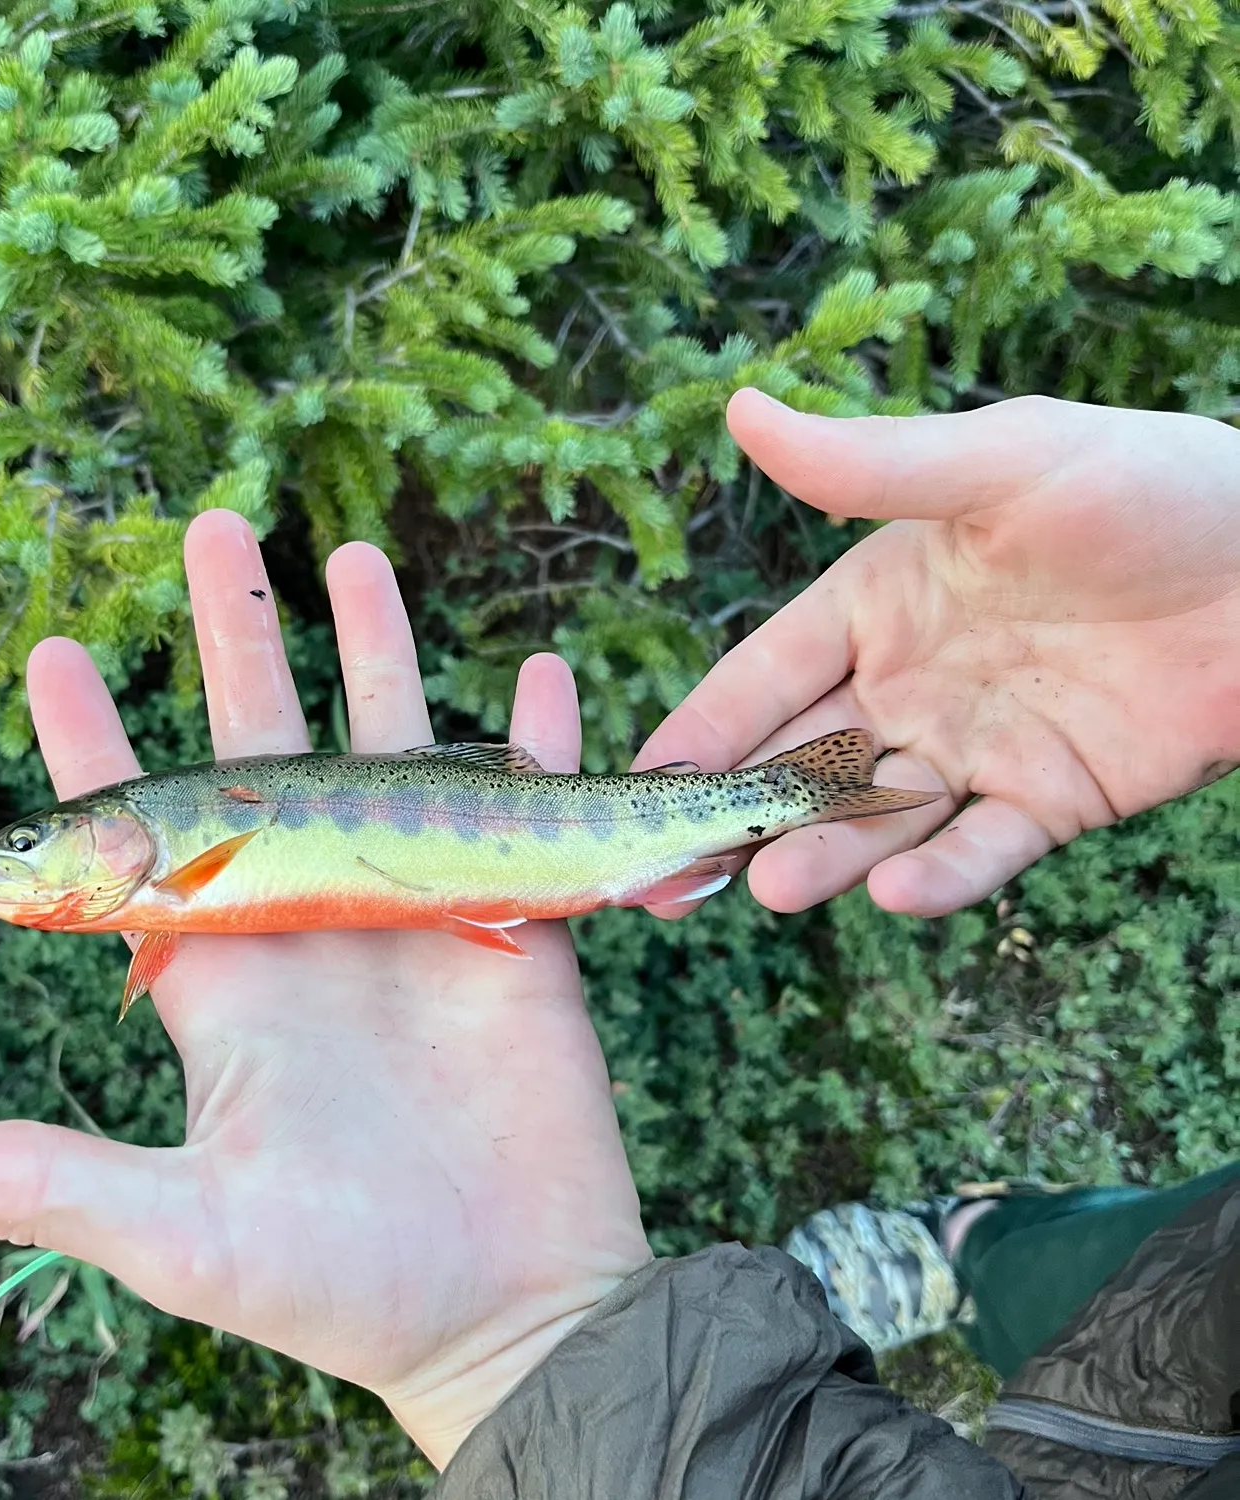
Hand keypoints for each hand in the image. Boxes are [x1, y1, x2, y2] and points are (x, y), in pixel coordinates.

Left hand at [0, 511, 651, 1467]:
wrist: (511, 1310)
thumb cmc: (344, 1285)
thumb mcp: (182, 1235)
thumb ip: (42, 1186)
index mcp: (227, 976)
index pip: (144, 833)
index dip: (95, 741)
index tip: (54, 648)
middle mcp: (315, 920)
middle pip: (269, 745)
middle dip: (237, 635)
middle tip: (216, 526)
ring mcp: (419, 911)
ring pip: (393, 744)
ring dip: (377, 650)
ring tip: (355, 558)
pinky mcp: (517, 926)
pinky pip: (527, 802)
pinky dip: (536, 737)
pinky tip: (540, 672)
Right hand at [636, 391, 1239, 918]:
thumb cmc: (1148, 486)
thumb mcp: (1002, 461)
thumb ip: (868, 465)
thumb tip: (740, 409)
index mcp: (881, 602)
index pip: (768, 672)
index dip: (705, 722)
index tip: (643, 774)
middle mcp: (913, 682)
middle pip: (802, 759)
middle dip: (737, 813)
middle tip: (671, 870)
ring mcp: (979, 747)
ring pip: (878, 817)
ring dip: (823, 855)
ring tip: (771, 889)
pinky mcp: (1053, 800)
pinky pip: (983, 848)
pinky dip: (942, 875)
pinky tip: (896, 891)